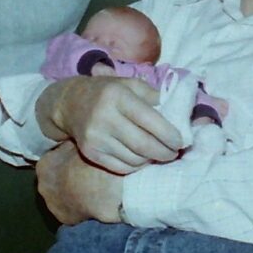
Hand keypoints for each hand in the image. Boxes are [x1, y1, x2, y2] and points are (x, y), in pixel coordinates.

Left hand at [36, 141, 122, 224]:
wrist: (107, 191)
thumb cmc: (93, 164)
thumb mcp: (80, 143)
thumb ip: (70, 144)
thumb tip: (70, 143)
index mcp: (44, 166)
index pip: (52, 160)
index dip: (66, 159)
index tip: (78, 160)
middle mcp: (43, 187)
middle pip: (54, 180)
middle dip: (66, 177)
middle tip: (84, 174)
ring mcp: (52, 206)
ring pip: (61, 197)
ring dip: (71, 193)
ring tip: (90, 188)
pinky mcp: (65, 220)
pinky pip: (71, 211)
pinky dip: (79, 207)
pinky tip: (91, 201)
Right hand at [38, 76, 181, 173]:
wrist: (71, 103)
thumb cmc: (109, 92)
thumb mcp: (131, 85)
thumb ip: (155, 96)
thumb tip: (181, 114)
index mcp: (118, 96)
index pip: (150, 121)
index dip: (170, 135)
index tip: (181, 141)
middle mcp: (105, 117)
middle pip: (143, 145)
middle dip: (165, 153)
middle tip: (174, 153)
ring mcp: (96, 137)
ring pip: (134, 159)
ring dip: (151, 160)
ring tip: (158, 154)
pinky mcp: (90, 152)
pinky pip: (121, 167)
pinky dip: (136, 166)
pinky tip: (142, 158)